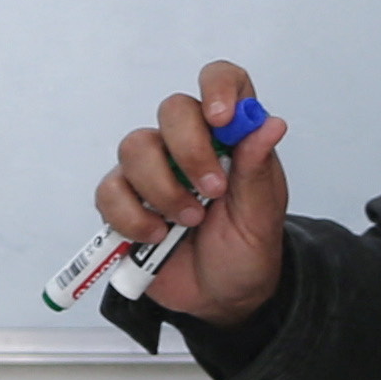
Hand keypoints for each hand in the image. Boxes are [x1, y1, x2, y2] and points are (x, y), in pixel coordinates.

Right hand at [93, 61, 292, 325]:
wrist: (223, 298)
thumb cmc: (247, 249)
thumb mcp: (262, 215)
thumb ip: (258, 170)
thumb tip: (270, 124)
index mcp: (230, 136)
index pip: (222, 81)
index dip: (218, 87)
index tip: (221, 118)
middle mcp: (187, 143)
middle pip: (172, 108)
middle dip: (189, 149)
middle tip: (212, 191)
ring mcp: (151, 170)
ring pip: (135, 147)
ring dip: (163, 190)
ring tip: (189, 222)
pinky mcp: (123, 201)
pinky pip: (109, 192)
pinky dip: (133, 217)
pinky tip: (157, 237)